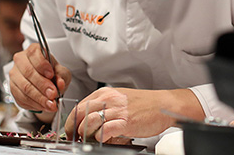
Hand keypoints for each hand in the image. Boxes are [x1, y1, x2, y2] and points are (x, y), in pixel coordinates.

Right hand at [9, 43, 70, 116]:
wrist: (45, 83)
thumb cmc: (53, 73)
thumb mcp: (61, 72)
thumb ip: (61, 76)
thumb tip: (59, 83)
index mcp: (33, 51)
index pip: (34, 54)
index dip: (42, 65)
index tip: (51, 75)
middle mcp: (20, 60)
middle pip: (28, 72)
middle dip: (42, 85)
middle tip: (53, 94)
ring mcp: (14, 75)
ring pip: (24, 87)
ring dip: (39, 98)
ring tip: (51, 104)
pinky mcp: (12, 89)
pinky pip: (21, 98)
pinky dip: (34, 104)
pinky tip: (43, 106)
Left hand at [66, 87, 204, 141]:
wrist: (164, 105)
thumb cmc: (145, 104)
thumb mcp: (120, 99)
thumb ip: (104, 106)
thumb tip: (89, 120)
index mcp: (106, 93)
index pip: (80, 105)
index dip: (71, 120)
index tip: (70, 130)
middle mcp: (109, 99)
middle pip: (80, 113)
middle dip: (73, 128)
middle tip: (74, 137)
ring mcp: (117, 110)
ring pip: (89, 122)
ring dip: (85, 134)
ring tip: (88, 139)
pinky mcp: (125, 122)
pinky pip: (105, 131)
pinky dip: (100, 137)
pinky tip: (102, 140)